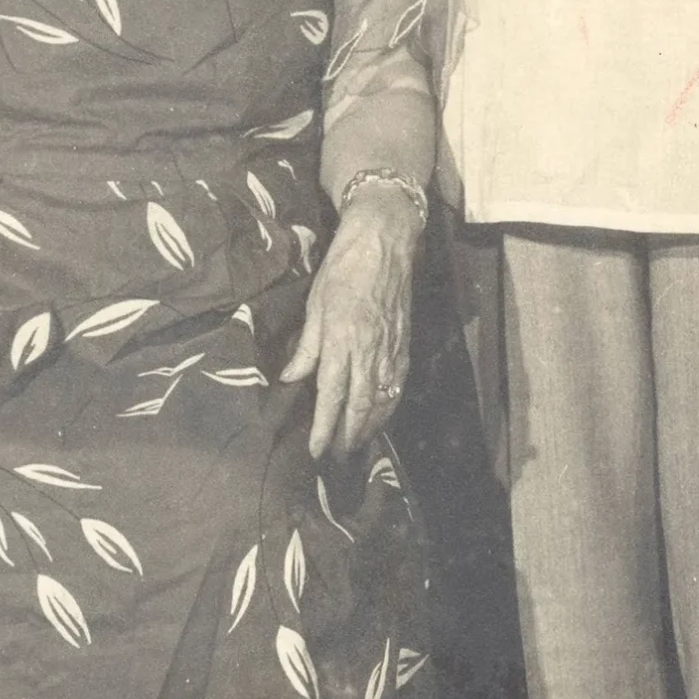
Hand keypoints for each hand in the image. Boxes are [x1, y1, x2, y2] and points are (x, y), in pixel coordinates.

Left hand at [281, 189, 419, 459]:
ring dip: (370, 426)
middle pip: (361, 405)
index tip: (316, 450)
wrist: (385, 242)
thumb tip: (292, 378)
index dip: (324, 427)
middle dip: (348, 435)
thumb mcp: (315, 303)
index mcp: (342, 339)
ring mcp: (391, 347)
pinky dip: (389, 406)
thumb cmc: (343, 268)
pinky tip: (380, 414)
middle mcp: (369, 349)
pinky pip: (397, 384)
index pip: (332, 394)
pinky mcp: (405, 343)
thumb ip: (307, 345)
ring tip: (355, 443)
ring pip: (383, 399)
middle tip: (336, 456)